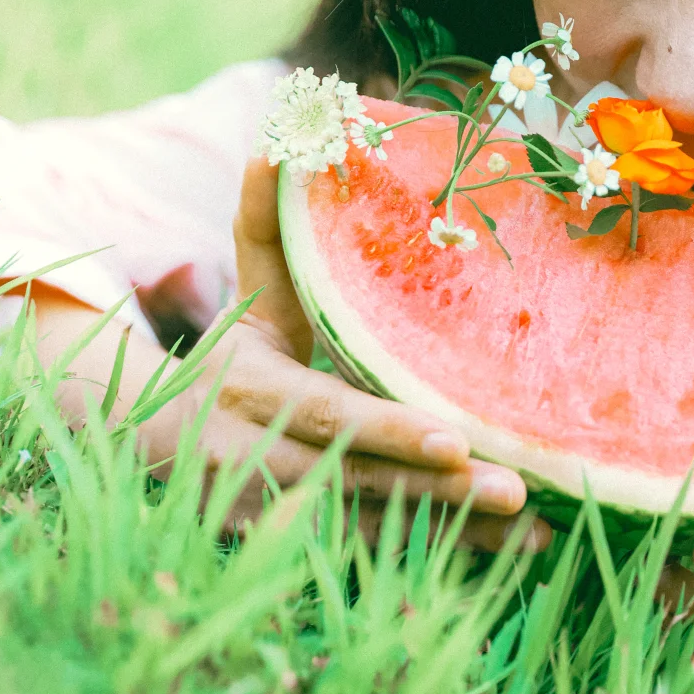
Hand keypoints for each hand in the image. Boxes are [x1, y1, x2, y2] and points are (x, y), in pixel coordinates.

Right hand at [191, 157, 549, 550]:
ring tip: (532, 525)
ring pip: (376, 526)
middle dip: (436, 490)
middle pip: (359, 481)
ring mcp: (281, 513)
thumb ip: (265, 224)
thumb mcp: (247, 292)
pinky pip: (381, 553)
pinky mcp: (303, 546)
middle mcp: (264, 461)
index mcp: (254, 391)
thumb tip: (277, 138)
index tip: (453, 441)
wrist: (162, 445)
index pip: (327, 414)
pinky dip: (447, 555)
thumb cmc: (231, 352)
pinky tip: (518, 549)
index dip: (386, 431)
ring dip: (454, 532)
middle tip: (515, 490)